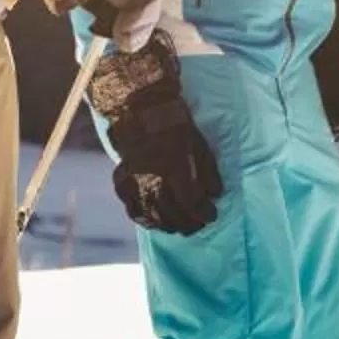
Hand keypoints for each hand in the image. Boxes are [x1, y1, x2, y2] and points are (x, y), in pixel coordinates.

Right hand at [87, 42, 222, 234]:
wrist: (141, 109)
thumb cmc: (176, 125)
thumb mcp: (199, 145)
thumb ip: (208, 173)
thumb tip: (215, 196)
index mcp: (175, 169)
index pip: (193, 203)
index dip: (205, 213)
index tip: (212, 215)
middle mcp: (154, 179)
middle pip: (174, 214)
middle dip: (190, 223)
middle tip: (199, 226)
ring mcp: (136, 182)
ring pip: (153, 215)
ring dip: (169, 225)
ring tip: (181, 228)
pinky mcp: (123, 181)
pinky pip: (132, 208)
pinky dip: (144, 219)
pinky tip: (154, 222)